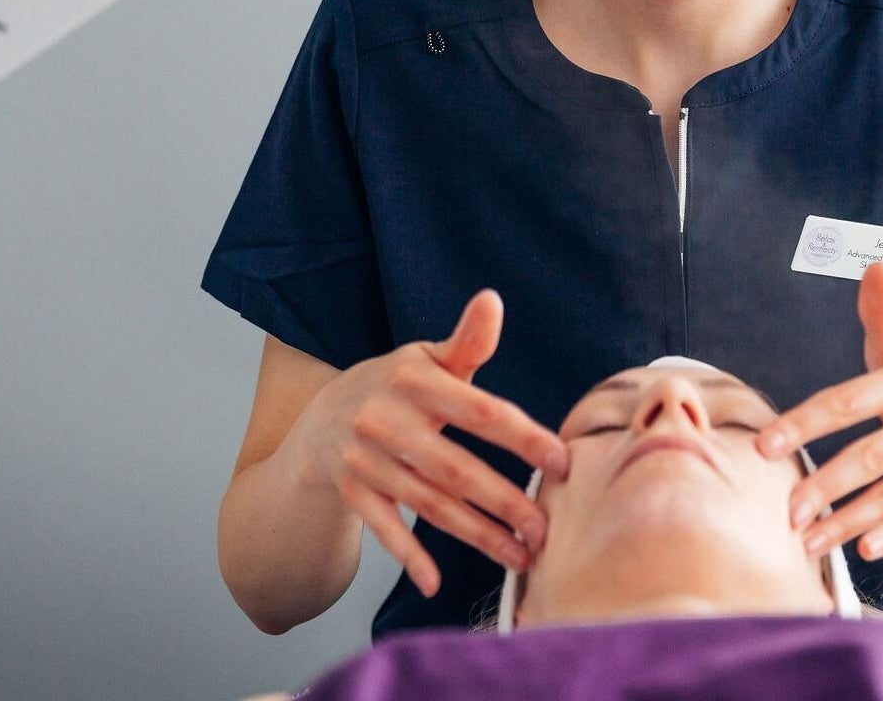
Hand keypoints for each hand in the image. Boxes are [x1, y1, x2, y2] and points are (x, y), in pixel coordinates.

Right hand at [295, 289, 568, 595]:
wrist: (320, 416)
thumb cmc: (395, 384)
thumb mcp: (426, 357)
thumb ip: (467, 341)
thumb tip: (492, 300)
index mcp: (415, 381)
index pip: (479, 412)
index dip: (522, 437)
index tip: (562, 462)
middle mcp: (387, 421)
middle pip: (454, 469)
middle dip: (504, 501)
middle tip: (546, 528)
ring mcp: (367, 460)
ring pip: (429, 505)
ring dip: (476, 534)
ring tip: (520, 556)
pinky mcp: (354, 492)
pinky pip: (384, 530)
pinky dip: (409, 557)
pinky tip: (436, 582)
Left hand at [757, 262, 882, 561]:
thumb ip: (882, 318)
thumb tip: (874, 266)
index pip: (849, 401)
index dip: (804, 423)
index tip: (763, 445)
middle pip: (870, 456)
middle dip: (824, 485)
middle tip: (784, 510)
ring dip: (846, 521)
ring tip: (805, 539)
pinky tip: (861, 550)